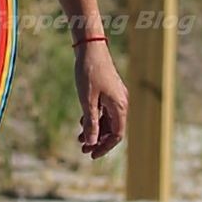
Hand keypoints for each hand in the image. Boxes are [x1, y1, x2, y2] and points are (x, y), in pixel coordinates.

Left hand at [75, 43, 127, 158]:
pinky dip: (94, 119)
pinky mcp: (108, 91)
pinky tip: (82, 123)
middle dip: (98, 141)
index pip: (116, 135)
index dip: (104, 147)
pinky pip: (104, 111)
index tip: (91, 155)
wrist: (90, 47)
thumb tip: (92, 142)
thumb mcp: (87, 100)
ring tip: (80, 139)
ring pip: (108, 120)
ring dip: (95, 130)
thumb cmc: (88, 72)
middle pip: (113, 129)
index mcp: (120, 106)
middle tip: (83, 150)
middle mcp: (121, 103)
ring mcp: (115, 97)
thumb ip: (91, 122)